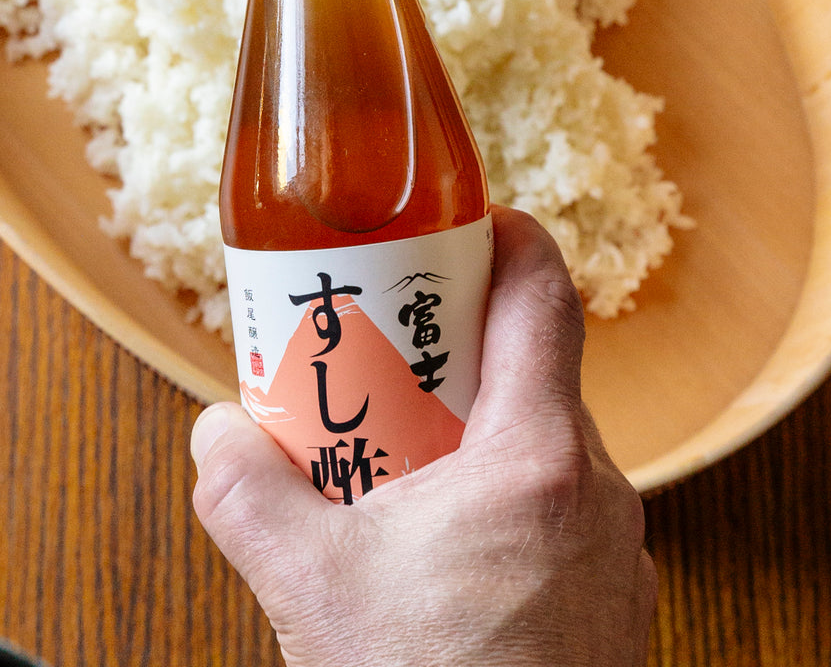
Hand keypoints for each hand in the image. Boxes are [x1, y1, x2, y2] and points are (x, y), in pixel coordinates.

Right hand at [191, 208, 656, 666]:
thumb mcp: (309, 588)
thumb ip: (244, 492)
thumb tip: (216, 432)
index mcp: (535, 459)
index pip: (545, 295)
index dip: (509, 238)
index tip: (464, 224)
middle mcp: (596, 493)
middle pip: (535, 371)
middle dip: (458, 352)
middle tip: (392, 359)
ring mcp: (615, 553)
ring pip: (546, 447)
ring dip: (478, 433)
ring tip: (403, 463)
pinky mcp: (612, 605)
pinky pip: (559, 512)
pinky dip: (504, 499)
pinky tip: (442, 551)